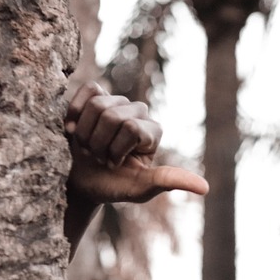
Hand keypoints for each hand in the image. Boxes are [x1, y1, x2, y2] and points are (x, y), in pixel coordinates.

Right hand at [65, 81, 207, 206]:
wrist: (84, 183)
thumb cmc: (114, 186)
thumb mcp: (142, 188)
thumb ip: (170, 181)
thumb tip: (205, 188)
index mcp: (154, 131)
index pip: (131, 128)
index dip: (115, 149)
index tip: (114, 165)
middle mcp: (140, 112)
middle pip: (112, 116)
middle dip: (99, 142)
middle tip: (99, 157)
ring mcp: (118, 101)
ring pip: (98, 105)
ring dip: (86, 132)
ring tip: (89, 145)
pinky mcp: (97, 94)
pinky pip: (87, 91)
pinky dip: (75, 113)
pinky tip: (74, 129)